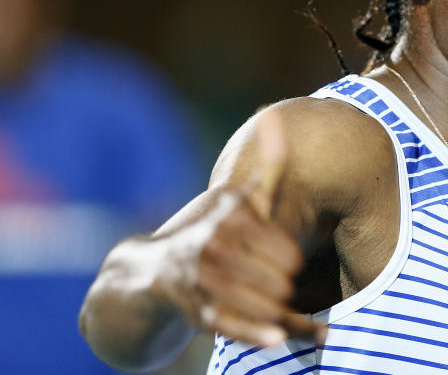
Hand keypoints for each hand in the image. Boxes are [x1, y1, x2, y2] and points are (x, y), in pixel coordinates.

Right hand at [160, 108, 326, 346]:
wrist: (149, 272)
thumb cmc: (208, 232)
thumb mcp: (236, 198)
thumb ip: (268, 165)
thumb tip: (275, 113)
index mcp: (229, 215)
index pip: (281, 245)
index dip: (289, 257)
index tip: (292, 264)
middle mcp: (213, 243)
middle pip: (275, 277)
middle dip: (284, 288)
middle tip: (285, 291)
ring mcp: (200, 278)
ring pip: (257, 302)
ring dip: (279, 317)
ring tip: (293, 323)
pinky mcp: (192, 309)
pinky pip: (230, 324)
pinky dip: (254, 333)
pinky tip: (277, 340)